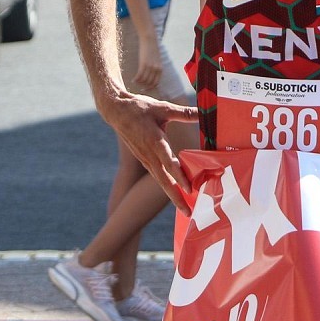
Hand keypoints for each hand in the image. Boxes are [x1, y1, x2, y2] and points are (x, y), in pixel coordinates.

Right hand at [101, 92, 199, 209]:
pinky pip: (157, 175)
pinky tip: (176, 192)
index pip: (169, 163)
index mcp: (155, 141)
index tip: (189, 189)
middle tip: (188, 212)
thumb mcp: (162, 108)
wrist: (116, 111)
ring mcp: (145, 158)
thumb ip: (183, 113)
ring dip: (172, 194)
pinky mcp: (144, 159)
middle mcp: (149, 154)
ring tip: (185, 208)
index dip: (179, 176)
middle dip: (176, 197)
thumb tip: (203, 112)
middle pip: (164, 180)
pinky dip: (167, 185)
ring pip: (160, 180)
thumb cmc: (140, 108)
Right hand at [133, 35, 161, 90]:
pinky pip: (139, 76)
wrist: (150, 39)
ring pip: (144, 80)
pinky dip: (136, 79)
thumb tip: (151, 74)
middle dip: (143, 86)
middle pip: (149, 83)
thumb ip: (155, 67)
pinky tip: (133, 80)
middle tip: (138, 85)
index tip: (144, 89)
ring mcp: (150, 67)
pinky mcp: (143, 64)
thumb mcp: (156, 60)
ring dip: (139, 83)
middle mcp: (156, 69)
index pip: (156, 83)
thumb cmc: (152, 49)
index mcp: (160, 69)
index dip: (150, 87)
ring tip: (135, 81)